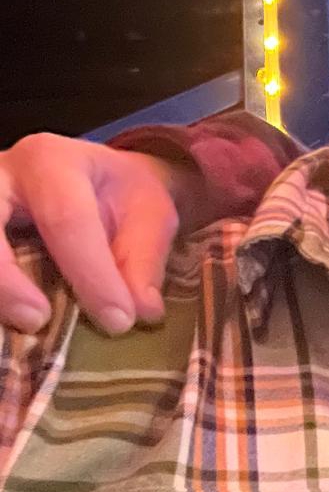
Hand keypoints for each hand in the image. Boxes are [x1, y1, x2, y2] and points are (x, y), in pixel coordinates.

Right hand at [0, 134, 190, 333]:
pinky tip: (4, 327)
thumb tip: (142, 311)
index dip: (91, 274)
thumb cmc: (119, 195)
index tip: (118, 321)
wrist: (93, 176)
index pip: (66, 219)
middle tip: (37, 321)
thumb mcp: (150, 214)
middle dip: (5, 278)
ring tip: (19, 329)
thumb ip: (143, 261)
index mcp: (53, 161)